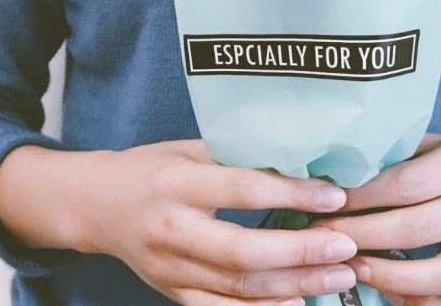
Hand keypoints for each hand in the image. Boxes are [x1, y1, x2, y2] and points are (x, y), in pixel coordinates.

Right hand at [0, 140, 357, 305]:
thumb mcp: (187, 148)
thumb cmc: (150, 168)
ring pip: (237, 289)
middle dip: (300, 252)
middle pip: (242, 251)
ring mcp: (170, 269)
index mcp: (175, 183)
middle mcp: (171, 230)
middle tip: (346, 247)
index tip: (335, 195)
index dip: (291, 193)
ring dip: (294, 287)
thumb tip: (300, 160)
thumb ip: (235, 155)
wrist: (95, 205)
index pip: (241, 189)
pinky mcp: (172, 293)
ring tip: (340, 277)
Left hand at [311, 134, 440, 305]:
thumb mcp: (424, 144)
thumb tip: (330, 178)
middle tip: (322, 237)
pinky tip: (384, 291)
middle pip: (416, 229)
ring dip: (388, 276)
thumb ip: (388, 156)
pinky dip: (416, 301)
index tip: (327, 203)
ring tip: (349, 267)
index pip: (408, 184)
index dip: (363, 197)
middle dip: (362, 236)